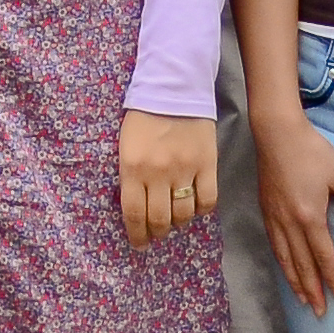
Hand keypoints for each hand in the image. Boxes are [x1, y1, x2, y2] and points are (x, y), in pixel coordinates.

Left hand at [119, 110, 220, 248]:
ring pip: (183, 214)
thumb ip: (130, 177)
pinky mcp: (208, 164)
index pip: (134, 214)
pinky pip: (207, 200)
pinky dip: (200, 209)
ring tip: (174, 218)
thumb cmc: (143, 117)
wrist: (173, 88)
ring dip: (178, 222)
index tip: (139, 244)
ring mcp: (185, 169)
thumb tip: (137, 209)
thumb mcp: (125, 147)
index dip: (137, 235)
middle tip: (156, 233)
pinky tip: (194, 205)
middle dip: (156, 233)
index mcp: (132, 168)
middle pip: (159, 220)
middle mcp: (158, 173)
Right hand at [255, 105, 333, 316]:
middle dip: (313, 290)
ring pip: (285, 259)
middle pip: (303, 264)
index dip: (332, 278)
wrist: (277, 133)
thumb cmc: (312, 152)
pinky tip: (286, 270)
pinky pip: (274, 246)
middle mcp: (290, 223)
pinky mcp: (266, 211)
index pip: (324, 256)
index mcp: (310, 216)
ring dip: (296, 282)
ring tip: (304, 300)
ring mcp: (275, 218)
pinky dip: (281, 263)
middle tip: (321, 312)